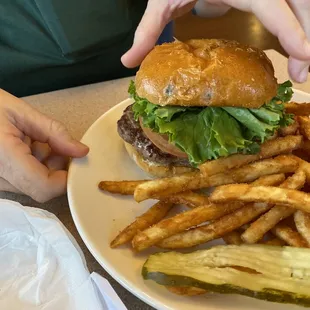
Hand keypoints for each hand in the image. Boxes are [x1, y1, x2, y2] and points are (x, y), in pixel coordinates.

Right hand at [0, 89, 88, 201]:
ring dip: (44, 167)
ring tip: (36, 141)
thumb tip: (82, 151)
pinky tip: (26, 147)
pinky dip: (32, 167)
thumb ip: (55, 133)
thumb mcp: (21, 112)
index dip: (65, 178)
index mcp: (4, 157)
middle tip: (55, 144)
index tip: (73, 160)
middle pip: (41, 187)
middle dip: (56, 168)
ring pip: (32, 186)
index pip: (44, 186)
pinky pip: (21, 182)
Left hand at [121, 0, 309, 82]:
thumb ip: (147, 29)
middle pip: (300, 3)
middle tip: (303, 73)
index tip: (304, 55)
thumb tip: (127, 62)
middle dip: (306, 37)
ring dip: (307, 31)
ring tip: (303, 66)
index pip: (272, 4)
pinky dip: (298, 25)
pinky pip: (294, 4)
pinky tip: (296, 47)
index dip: (290, 30)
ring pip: (304, 2)